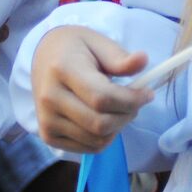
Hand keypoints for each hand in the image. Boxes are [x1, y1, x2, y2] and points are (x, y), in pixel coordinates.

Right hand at [30, 25, 152, 154]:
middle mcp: (50, 97)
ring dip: (118, 128)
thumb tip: (143, 60)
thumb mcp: (98, 43)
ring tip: (118, 109)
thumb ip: (120, 57)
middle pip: (100, 124)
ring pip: (97, 140)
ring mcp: (46, 120)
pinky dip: (105, 138)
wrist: (43, 57)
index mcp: (62, 69)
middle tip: (135, 103)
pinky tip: (103, 118)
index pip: (102, 98)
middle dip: (128, 116)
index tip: (148, 93)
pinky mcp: (48, 135)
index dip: (131, 100)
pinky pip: (89, 148)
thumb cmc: (75, 49)